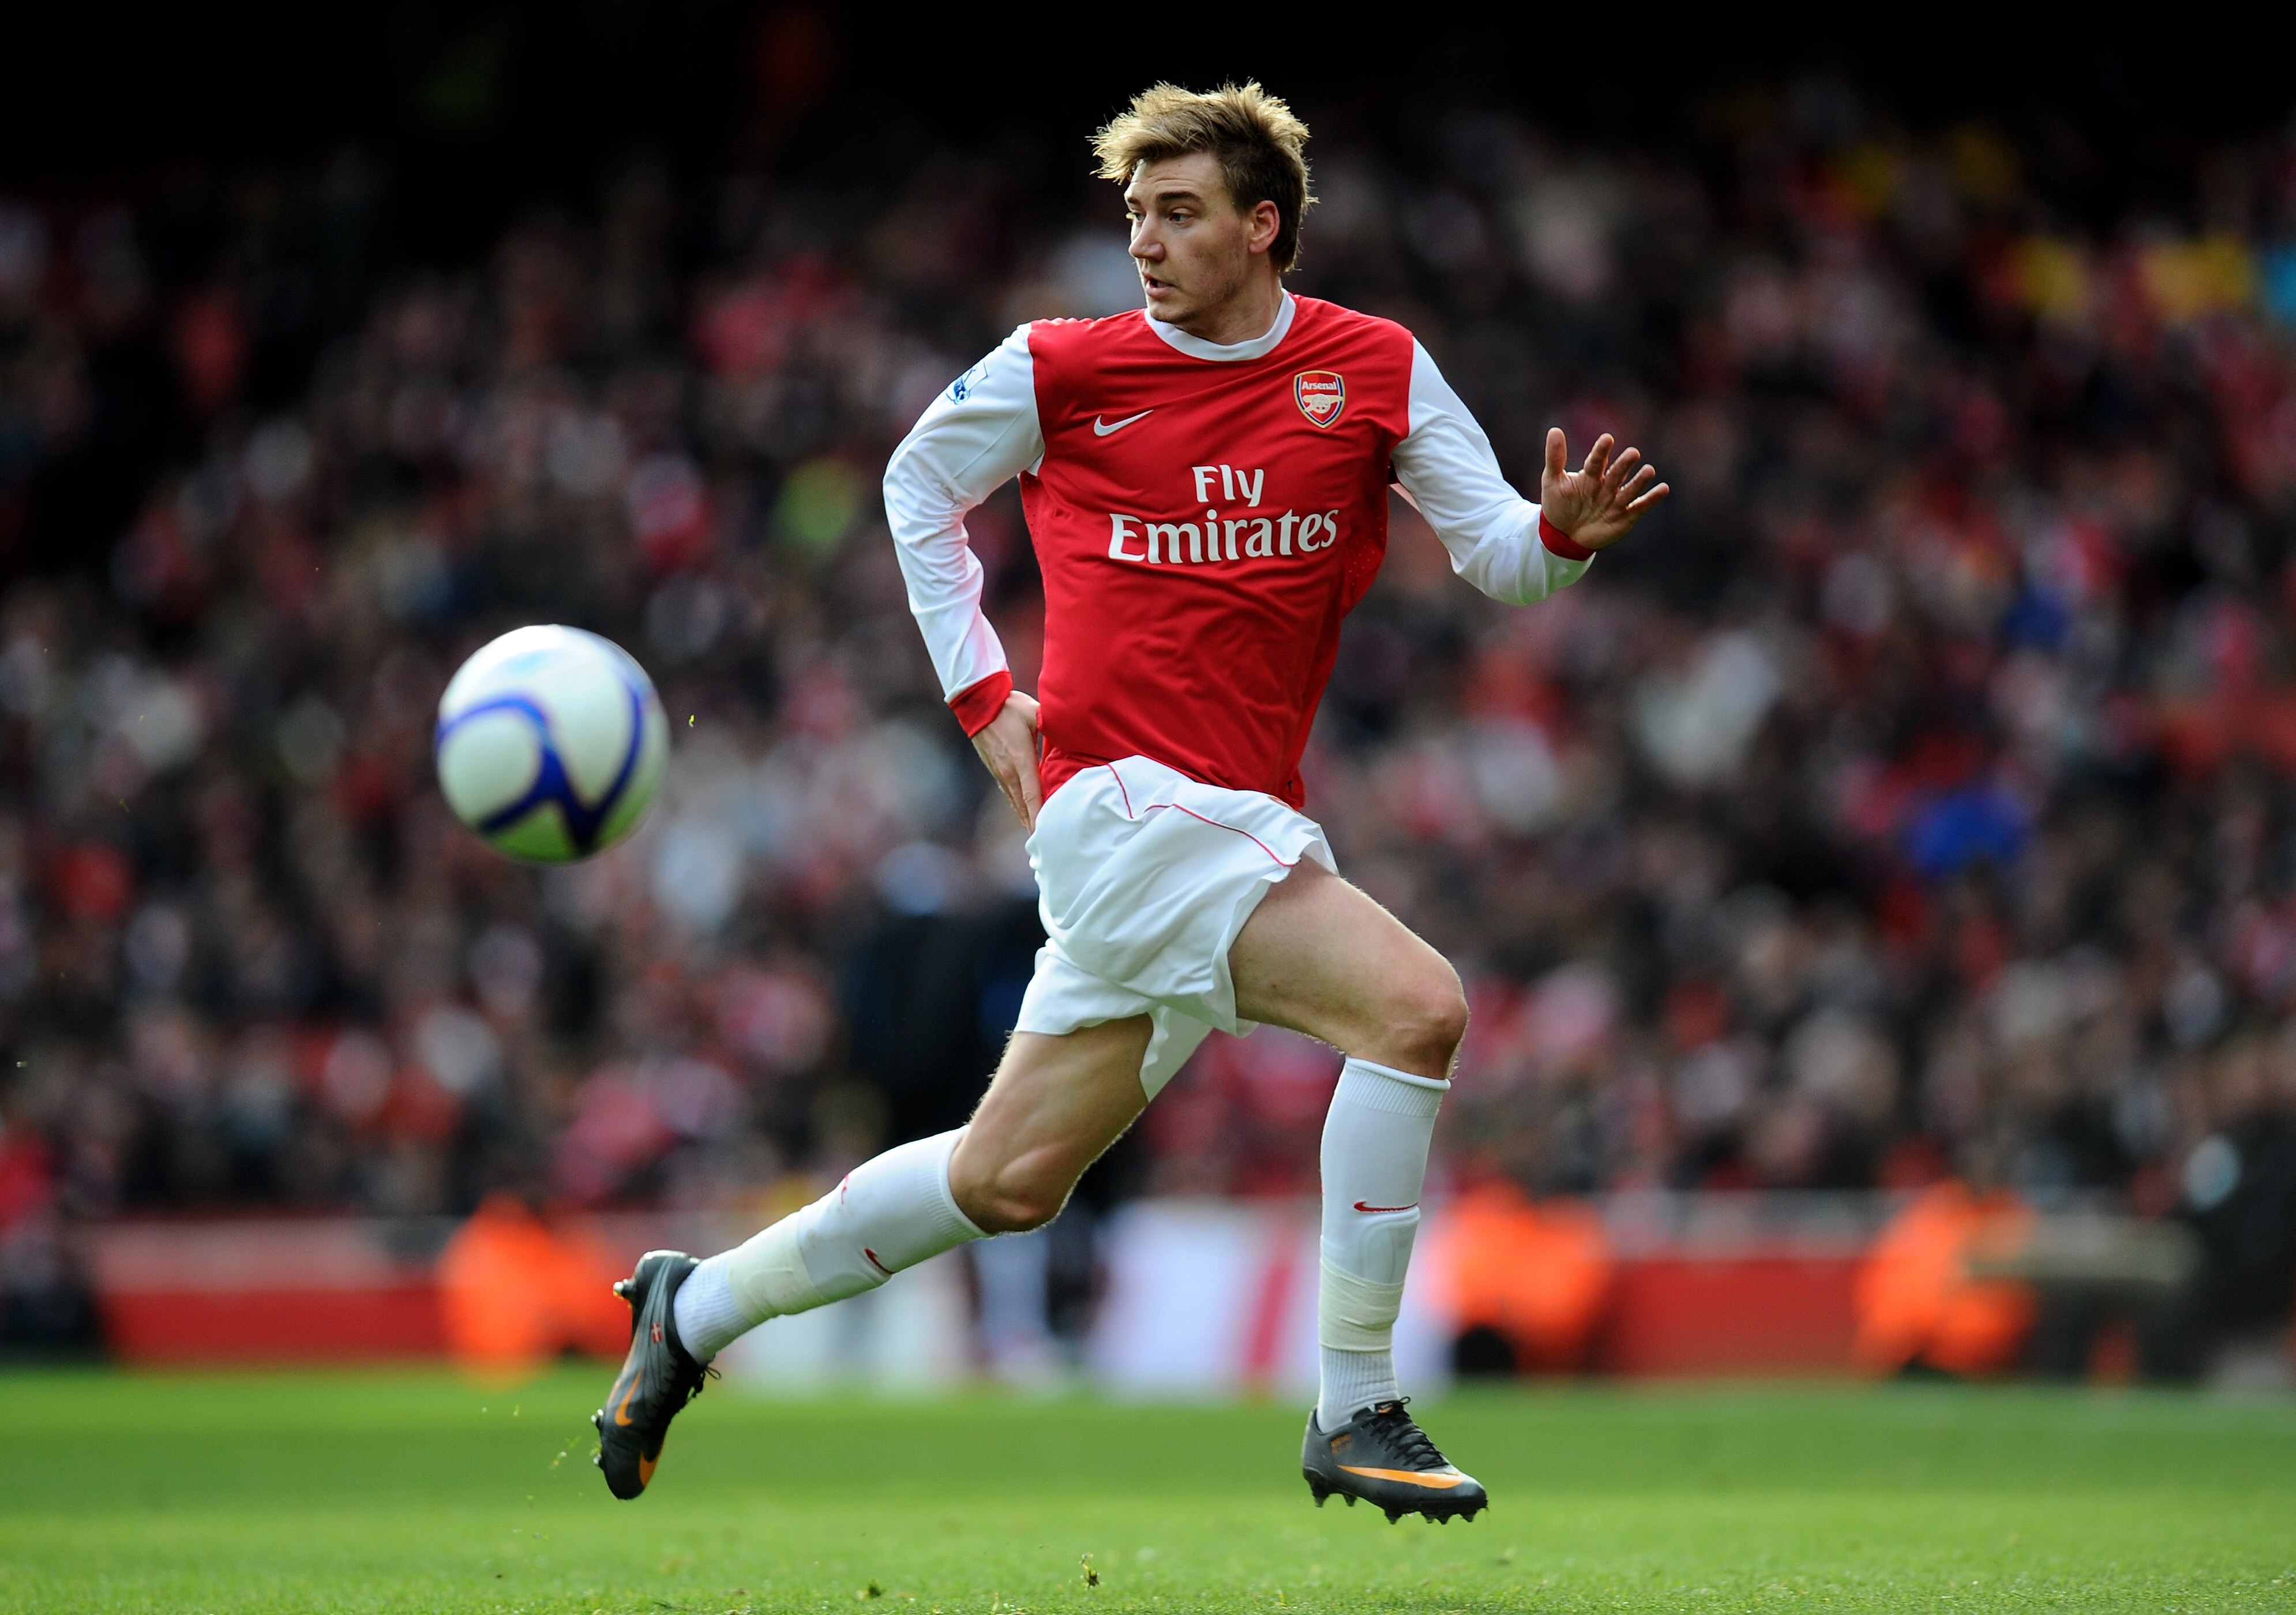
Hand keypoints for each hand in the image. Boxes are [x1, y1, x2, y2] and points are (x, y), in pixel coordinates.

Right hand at [972, 690, 1043, 830]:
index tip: (1044, 833)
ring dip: (1025, 817)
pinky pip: (1008, 793)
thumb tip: (1071, 734)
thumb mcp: (1035, 714)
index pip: (1032, 794)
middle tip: (1044, 842)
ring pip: (1014, 801)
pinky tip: (1023, 812)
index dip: (1039, 815)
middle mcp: (1008, 770)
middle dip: (1033, 824)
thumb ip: (1053, 728)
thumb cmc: (1009, 706)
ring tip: (1035, 833)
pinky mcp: (994, 768)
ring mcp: (999, 771)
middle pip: (1023, 805)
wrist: (978, 702)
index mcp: (1020, 759)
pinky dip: (1017, 805)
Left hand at [1540, 428, 1669, 551]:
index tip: (1607, 439)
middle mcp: (1606, 485)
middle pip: (1616, 473)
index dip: (1601, 451)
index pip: (1596, 461)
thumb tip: (1554, 430)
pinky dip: (1651, 499)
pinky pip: (1640, 507)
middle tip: (1632, 453)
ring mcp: (1616, 501)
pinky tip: (1663, 488)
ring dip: (1639, 481)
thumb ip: (1555, 458)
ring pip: (1630, 489)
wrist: (1562, 535)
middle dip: (1624, 464)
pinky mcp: (1625, 517)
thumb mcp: (1552, 482)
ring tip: (1649, 470)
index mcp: (1590, 475)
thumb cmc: (1558, 505)